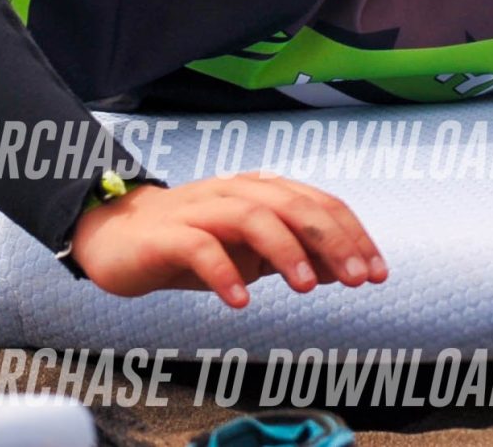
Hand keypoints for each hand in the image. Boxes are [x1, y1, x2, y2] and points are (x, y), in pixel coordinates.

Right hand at [68, 172, 388, 306]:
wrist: (115, 237)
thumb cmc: (190, 244)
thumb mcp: (249, 252)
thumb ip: (292, 254)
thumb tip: (342, 269)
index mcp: (260, 191)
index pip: (318, 203)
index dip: (352, 235)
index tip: (377, 272)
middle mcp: (234, 191)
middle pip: (292, 205)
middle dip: (331, 241)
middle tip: (358, 280)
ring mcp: (200, 209)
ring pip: (251, 216)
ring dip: (284, 250)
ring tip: (308, 287)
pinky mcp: (167, 234)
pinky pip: (198, 246)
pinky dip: (223, 271)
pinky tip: (240, 300)